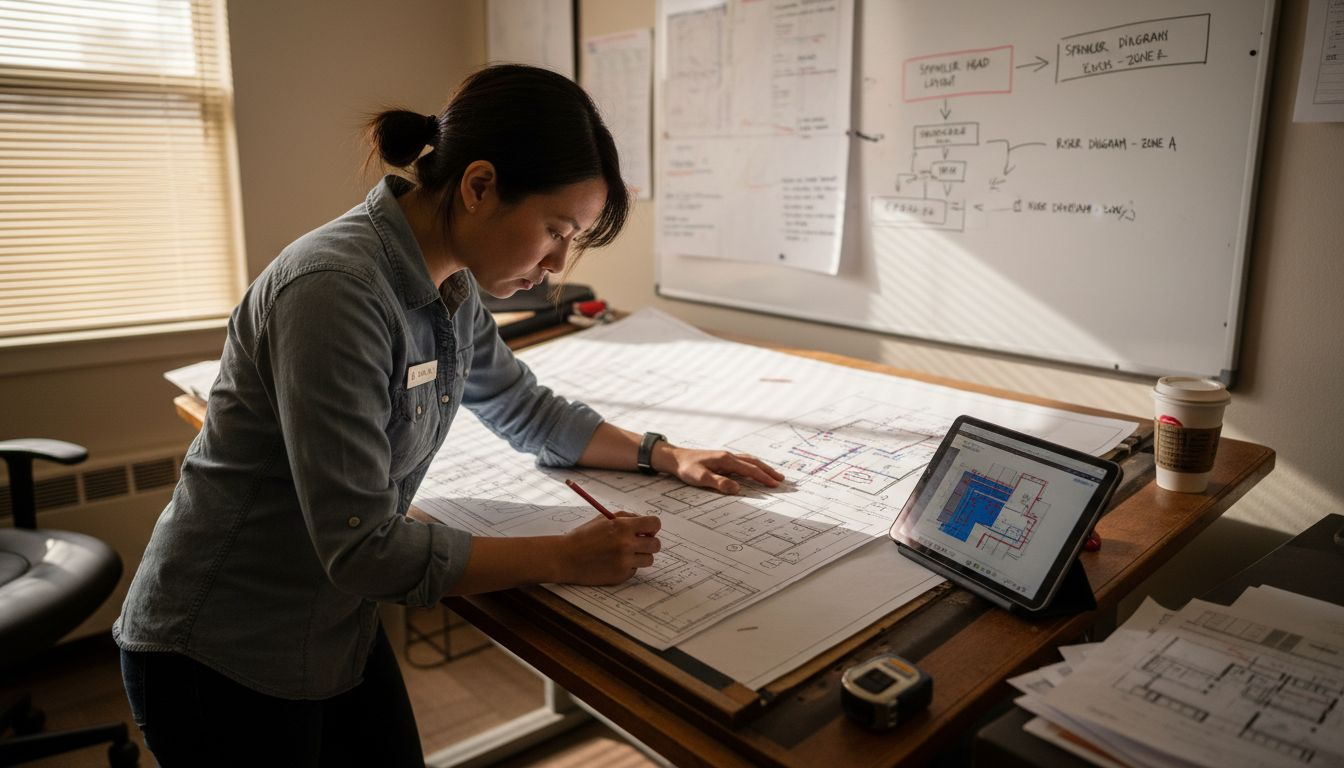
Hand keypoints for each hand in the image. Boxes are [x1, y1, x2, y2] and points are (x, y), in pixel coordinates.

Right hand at [555, 511, 661, 585]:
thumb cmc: (584, 536)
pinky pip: (635, 570)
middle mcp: (626, 544)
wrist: (566, 557)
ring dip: (641, 556)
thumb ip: (627, 518)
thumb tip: (646, 524)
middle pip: (656, 545)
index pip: (654, 524)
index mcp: (623, 527)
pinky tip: (613, 562)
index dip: (652, 527)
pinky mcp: (621, 576)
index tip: (646, 530)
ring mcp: (624, 562)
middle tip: (638, 543)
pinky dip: (628, 566)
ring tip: (625, 553)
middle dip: (649, 543)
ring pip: (649, 559)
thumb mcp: (604, 519)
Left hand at [656, 445, 784, 494]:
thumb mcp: (701, 478)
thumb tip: (737, 489)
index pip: (750, 469)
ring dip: (762, 468)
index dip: (763, 477)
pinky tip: (754, 470)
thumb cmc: (687, 468)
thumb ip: (719, 483)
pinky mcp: (722, 460)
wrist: (675, 458)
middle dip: (768, 471)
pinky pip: (743, 462)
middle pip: (754, 463)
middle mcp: (729, 456)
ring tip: (773, 475)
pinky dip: (753, 466)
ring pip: (749, 461)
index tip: (775, 484)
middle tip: (781, 480)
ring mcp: (726, 457)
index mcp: (726, 460)